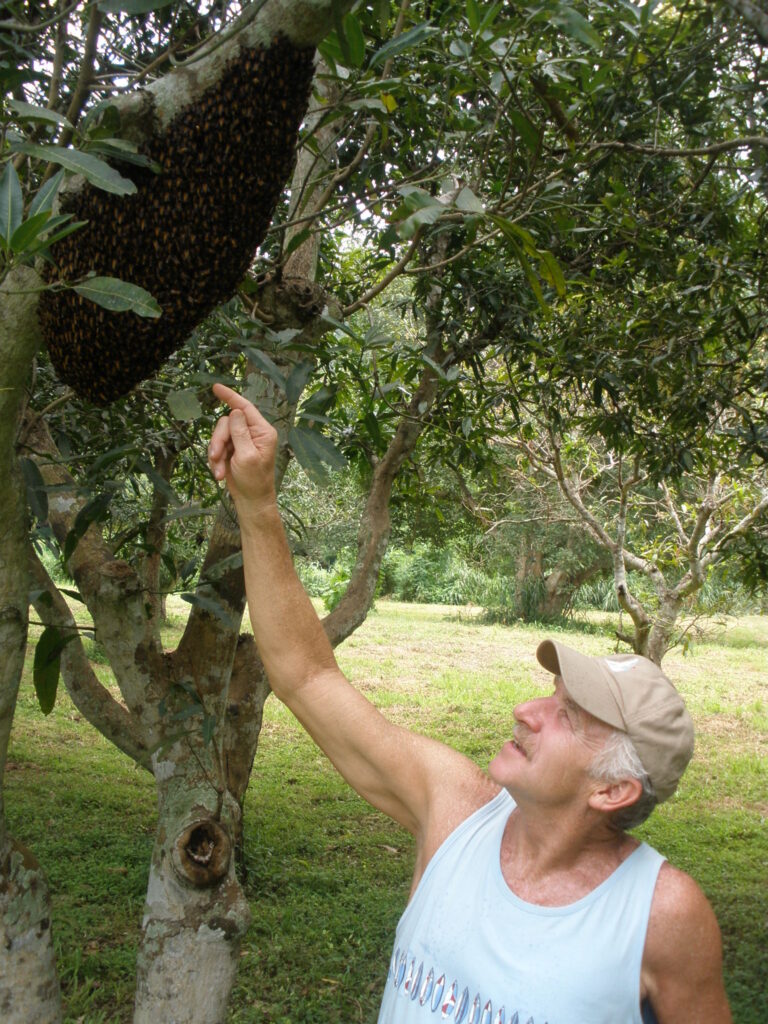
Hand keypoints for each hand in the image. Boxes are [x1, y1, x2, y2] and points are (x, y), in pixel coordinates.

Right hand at [208, 384, 277, 508]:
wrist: (251, 501)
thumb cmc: (254, 481)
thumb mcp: (247, 456)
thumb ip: (240, 432)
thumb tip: (235, 411)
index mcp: (262, 431)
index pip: (245, 408)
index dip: (230, 396)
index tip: (216, 387)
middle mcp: (253, 433)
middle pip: (226, 423)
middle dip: (218, 440)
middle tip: (216, 457)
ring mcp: (241, 442)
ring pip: (219, 435)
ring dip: (216, 454)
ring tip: (219, 471)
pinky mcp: (232, 450)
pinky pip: (217, 447)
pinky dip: (215, 461)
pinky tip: (219, 473)